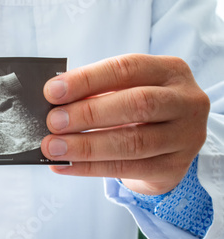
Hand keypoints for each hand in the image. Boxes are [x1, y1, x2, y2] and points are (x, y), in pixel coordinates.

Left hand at [41, 54, 209, 194]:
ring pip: (133, 143)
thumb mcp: (123, 91)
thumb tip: (54, 103)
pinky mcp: (174, 168)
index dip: (87, 80)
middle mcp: (185, 101)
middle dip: (88, 113)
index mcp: (169, 71)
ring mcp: (185, 137)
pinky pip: (128, 169)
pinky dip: (91, 168)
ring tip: (54, 148)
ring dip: (87, 146)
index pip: (126, 69)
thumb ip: (94, 92)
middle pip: (137, 104)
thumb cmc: (135, 110)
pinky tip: (65, 166)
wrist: (166, 146)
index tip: (52, 92)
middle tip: (53, 122)